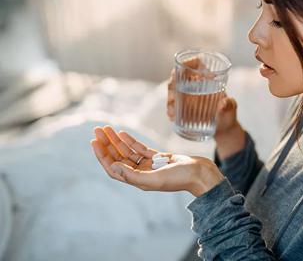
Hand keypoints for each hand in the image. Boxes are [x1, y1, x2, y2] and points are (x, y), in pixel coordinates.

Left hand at [90, 125, 224, 196]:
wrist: (200, 173)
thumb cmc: (181, 178)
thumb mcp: (155, 179)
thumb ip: (133, 175)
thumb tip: (113, 166)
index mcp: (138, 180)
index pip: (114, 168)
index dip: (102, 156)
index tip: (94, 142)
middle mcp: (141, 173)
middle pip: (118, 157)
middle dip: (107, 144)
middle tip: (97, 129)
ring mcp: (149, 165)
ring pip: (128, 151)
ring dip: (116, 140)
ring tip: (106, 128)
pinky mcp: (158, 158)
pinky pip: (140, 148)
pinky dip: (131, 140)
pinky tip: (123, 132)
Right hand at [166, 57, 241, 136]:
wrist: (223, 129)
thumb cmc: (229, 114)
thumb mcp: (231, 109)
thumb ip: (230, 105)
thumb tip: (223, 104)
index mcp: (208, 78)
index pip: (197, 62)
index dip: (189, 62)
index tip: (183, 69)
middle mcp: (196, 84)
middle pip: (179, 75)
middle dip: (173, 83)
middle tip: (174, 98)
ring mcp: (187, 95)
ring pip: (173, 89)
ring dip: (170, 98)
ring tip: (173, 112)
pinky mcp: (183, 106)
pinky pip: (173, 104)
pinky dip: (171, 109)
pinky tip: (172, 116)